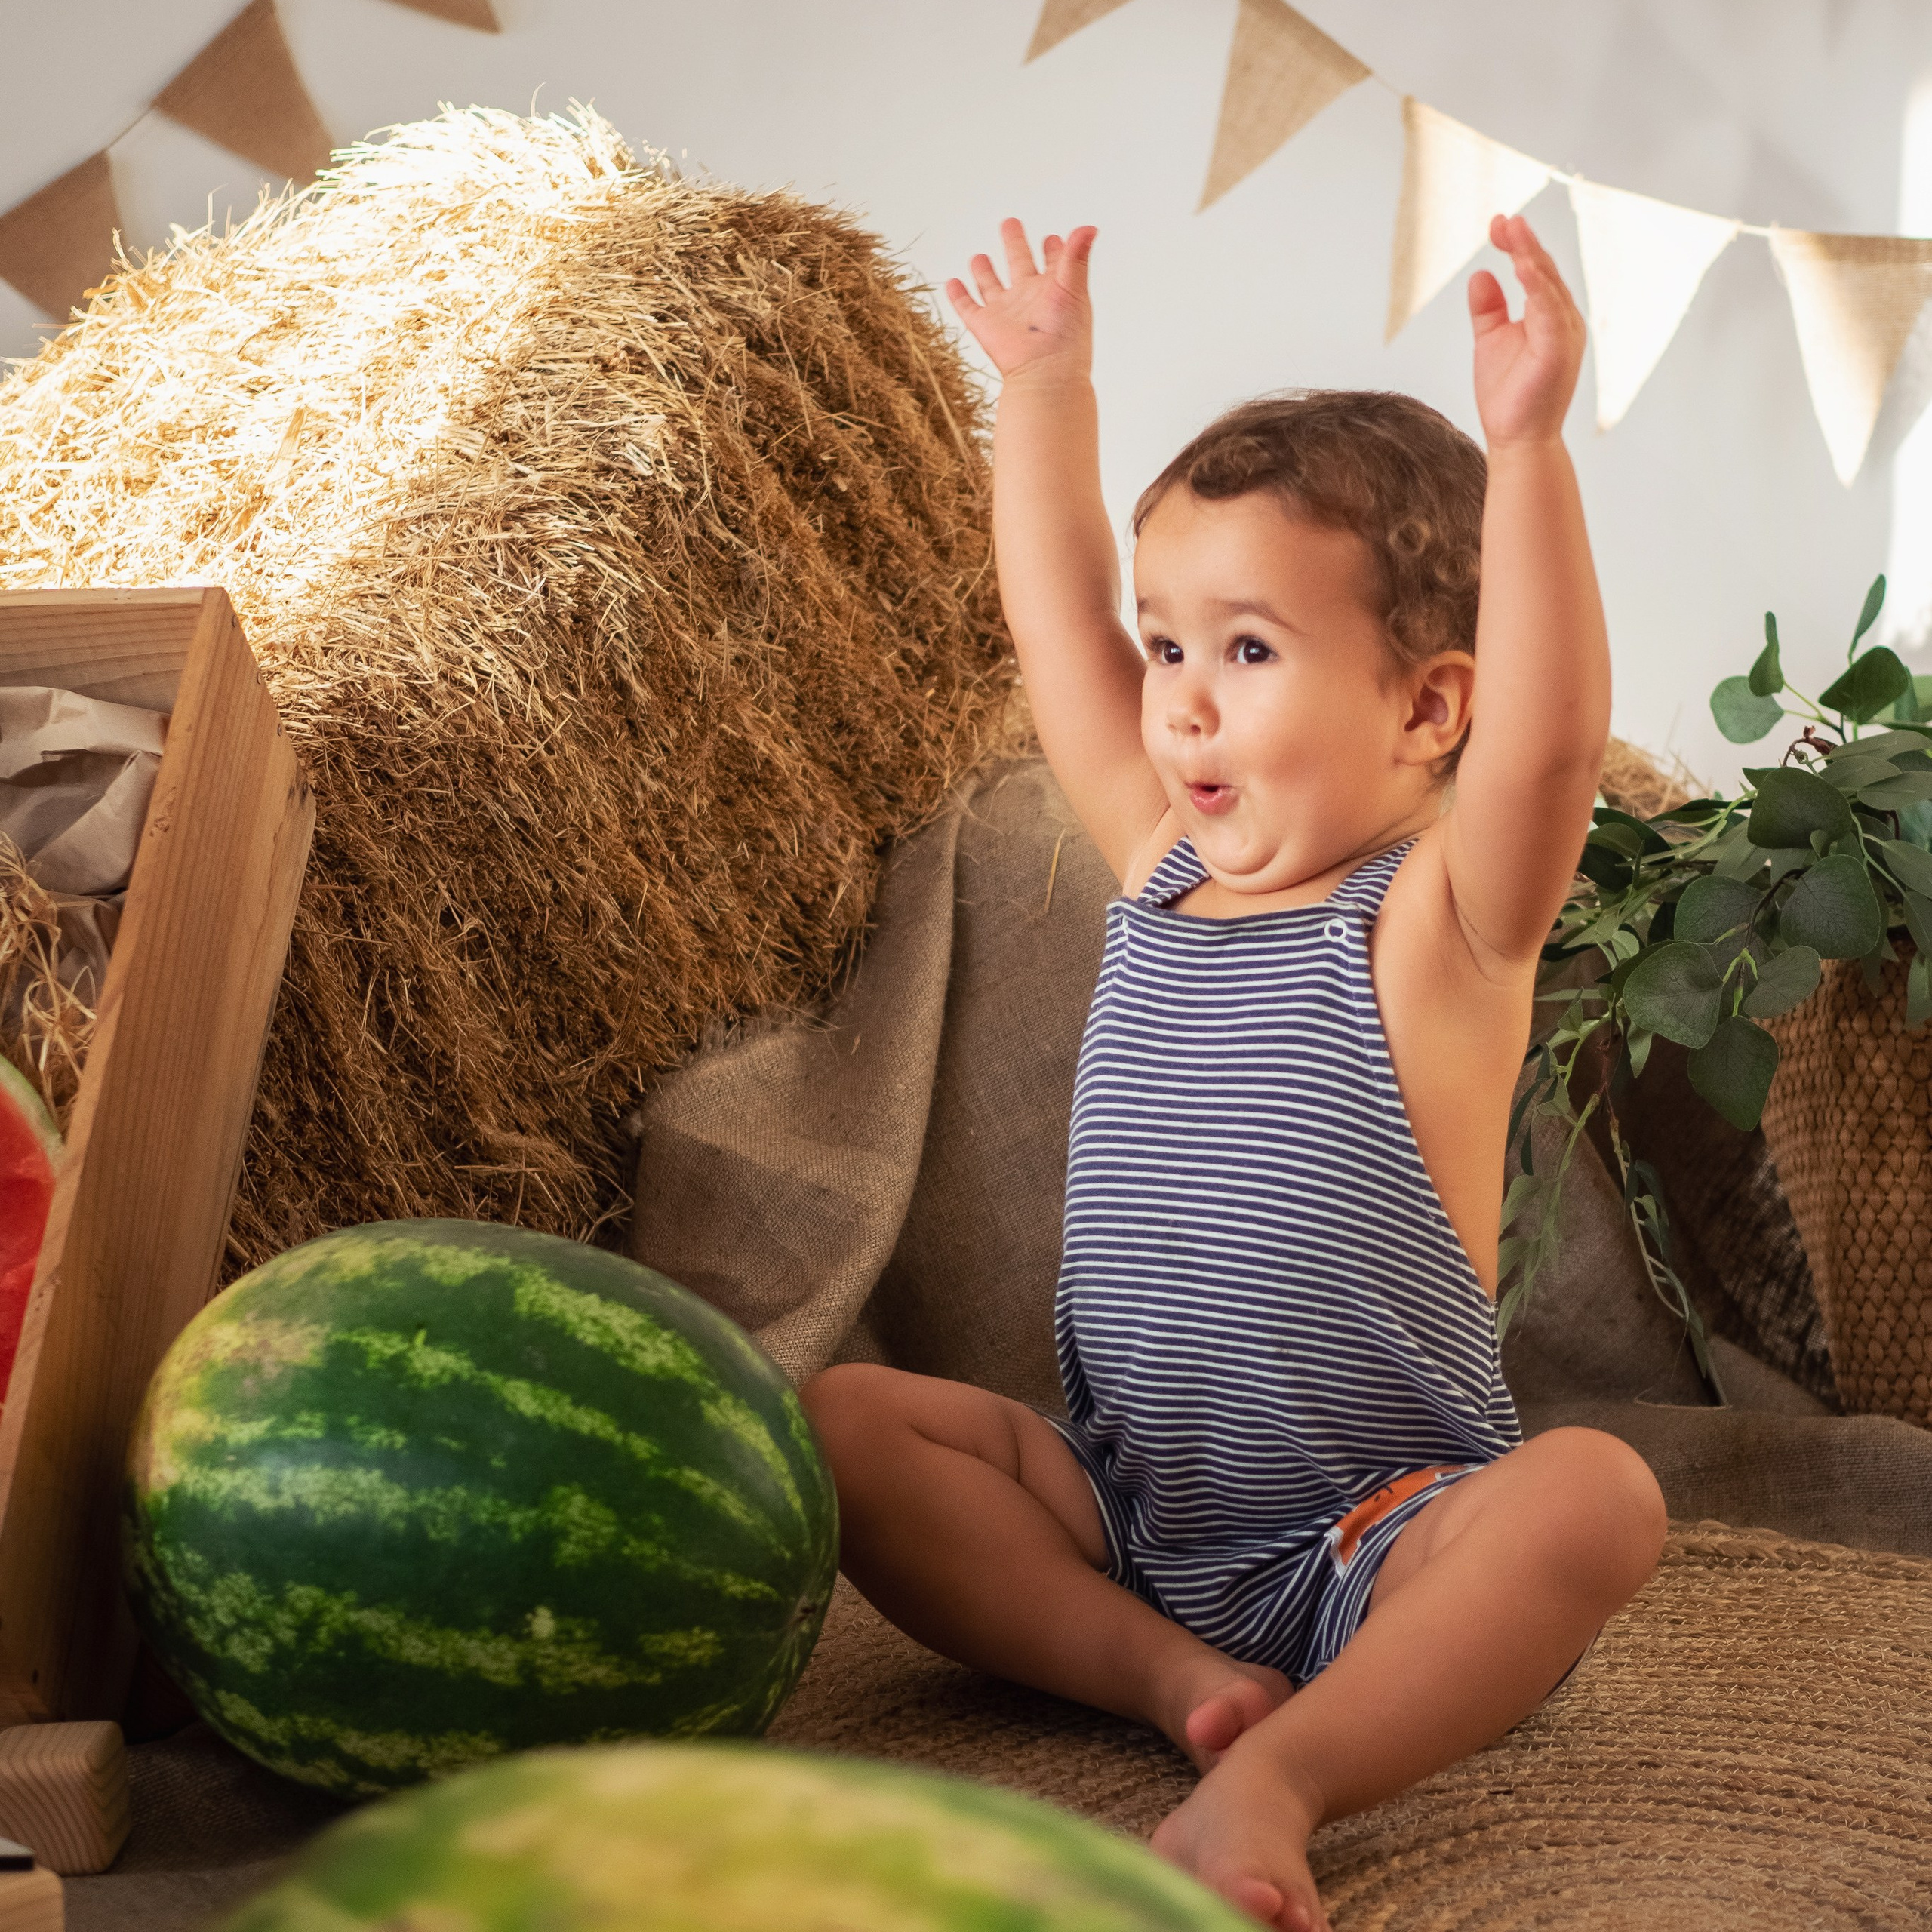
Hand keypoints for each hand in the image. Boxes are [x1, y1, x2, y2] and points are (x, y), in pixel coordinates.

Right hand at [946, 218, 1096, 380]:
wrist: (1044, 373)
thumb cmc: (1066, 336)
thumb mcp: (1074, 289)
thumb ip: (1076, 257)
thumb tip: (1088, 227)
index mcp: (1053, 289)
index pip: (1053, 262)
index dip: (1054, 249)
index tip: (1053, 239)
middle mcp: (1028, 298)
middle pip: (1018, 263)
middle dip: (1014, 244)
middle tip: (1010, 223)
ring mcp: (1005, 312)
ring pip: (991, 285)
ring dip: (984, 272)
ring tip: (979, 257)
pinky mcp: (985, 326)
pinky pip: (967, 308)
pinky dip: (958, 296)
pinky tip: (953, 283)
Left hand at [1468, 214, 1584, 447]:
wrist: (1516, 439)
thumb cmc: (1509, 395)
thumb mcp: (1491, 340)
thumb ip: (1489, 308)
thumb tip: (1481, 274)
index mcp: (1549, 315)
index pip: (1534, 271)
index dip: (1517, 246)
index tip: (1497, 224)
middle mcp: (1562, 320)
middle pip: (1544, 271)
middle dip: (1522, 243)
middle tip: (1502, 219)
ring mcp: (1564, 334)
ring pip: (1548, 285)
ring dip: (1529, 255)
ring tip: (1512, 229)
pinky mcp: (1558, 350)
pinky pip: (1549, 311)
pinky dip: (1537, 287)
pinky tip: (1522, 267)